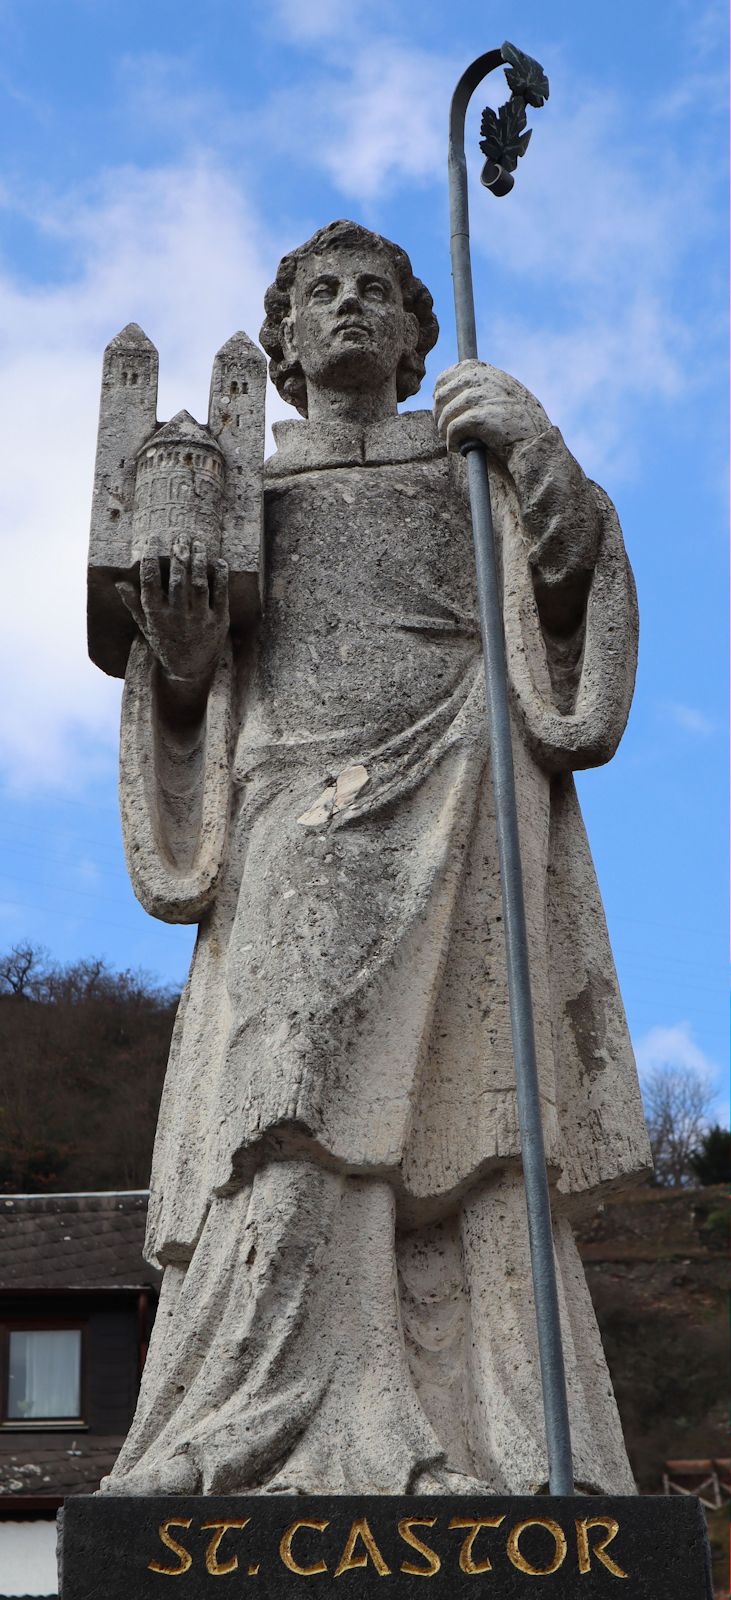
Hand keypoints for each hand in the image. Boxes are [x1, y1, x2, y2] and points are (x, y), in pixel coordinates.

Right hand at [117, 535, 228, 688]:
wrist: (189, 670)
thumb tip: (119, 583)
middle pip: (178, 580)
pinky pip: (221, 594)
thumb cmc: (165, 644)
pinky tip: (219, 561)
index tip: (153, 540)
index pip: (150, 582)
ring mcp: (199, 619)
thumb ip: (134, 605)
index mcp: (156, 615)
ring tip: (198, 543)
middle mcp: (177, 617)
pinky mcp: (218, 621)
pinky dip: (221, 576)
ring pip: (200, 584)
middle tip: (180, 537)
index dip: (151, 559)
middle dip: (179, 556)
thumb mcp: (146, 627)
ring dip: (199, 561)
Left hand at [434, 360, 549, 460]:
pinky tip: (458, 447)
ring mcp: (483, 396)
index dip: (440, 394)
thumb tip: (445, 394)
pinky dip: (451, 440)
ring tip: (453, 441)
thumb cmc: (519, 426)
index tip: (441, 410)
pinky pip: (453, 428)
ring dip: (444, 430)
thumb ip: (482, 389)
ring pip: (446, 413)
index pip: (448, 375)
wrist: (537, 444)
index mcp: (488, 372)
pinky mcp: (480, 417)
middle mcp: (484, 379)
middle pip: (442, 394)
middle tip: (444, 430)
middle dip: (439, 414)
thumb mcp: (503, 397)